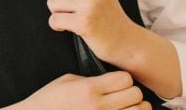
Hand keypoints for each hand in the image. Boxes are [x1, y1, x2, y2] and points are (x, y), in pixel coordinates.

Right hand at [7, 72, 149, 109]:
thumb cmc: (50, 100)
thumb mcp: (67, 81)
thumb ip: (91, 79)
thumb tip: (110, 81)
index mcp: (89, 89)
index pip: (125, 79)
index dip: (123, 79)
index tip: (116, 82)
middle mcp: (98, 106)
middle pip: (135, 95)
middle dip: (131, 93)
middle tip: (121, 95)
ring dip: (134, 108)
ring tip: (124, 107)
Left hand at [39, 0, 136, 63]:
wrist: (125, 40)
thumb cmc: (106, 14)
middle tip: (70, 7)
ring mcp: (91, 4)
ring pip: (52, 2)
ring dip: (57, 13)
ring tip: (73, 17)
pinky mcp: (85, 23)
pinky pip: (54, 20)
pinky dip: (57, 26)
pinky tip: (71, 27)